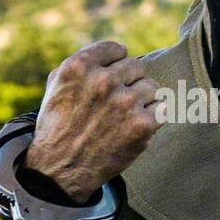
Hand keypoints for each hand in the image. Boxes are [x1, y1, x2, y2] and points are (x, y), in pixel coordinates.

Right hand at [24, 41, 163, 202]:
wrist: (61, 169)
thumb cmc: (58, 126)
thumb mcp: (57, 85)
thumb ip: (84, 63)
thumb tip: (114, 53)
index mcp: (80, 66)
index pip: (118, 49)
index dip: (116, 65)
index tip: (112, 79)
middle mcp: (103, 81)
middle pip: (137, 67)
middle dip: (129, 83)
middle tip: (117, 103)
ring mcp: (125, 102)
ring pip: (152, 86)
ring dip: (142, 100)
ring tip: (126, 117)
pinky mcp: (142, 124)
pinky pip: (162, 108)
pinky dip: (153, 118)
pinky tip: (136, 127)